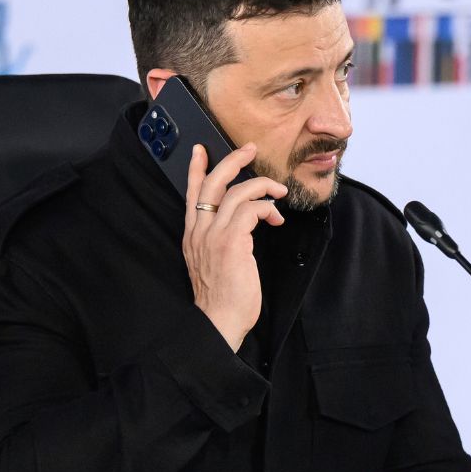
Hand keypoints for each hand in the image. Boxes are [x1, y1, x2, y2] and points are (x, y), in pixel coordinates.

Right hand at [183, 142, 285, 350]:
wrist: (219, 321)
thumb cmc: (222, 298)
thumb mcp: (214, 262)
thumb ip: (221, 240)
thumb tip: (243, 224)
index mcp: (193, 236)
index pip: (191, 193)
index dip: (196, 169)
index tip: (201, 150)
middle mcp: (199, 232)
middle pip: (212, 182)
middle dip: (232, 160)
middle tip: (250, 150)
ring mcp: (214, 236)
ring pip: (236, 192)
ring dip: (262, 185)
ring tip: (278, 191)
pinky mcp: (231, 242)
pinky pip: (251, 210)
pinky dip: (266, 207)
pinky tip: (275, 218)